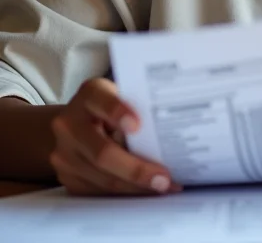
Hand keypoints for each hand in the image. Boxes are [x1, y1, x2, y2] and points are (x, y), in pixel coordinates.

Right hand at [50, 78, 180, 195]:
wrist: (71, 123)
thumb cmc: (109, 105)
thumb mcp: (121, 95)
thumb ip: (138, 106)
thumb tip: (170, 131)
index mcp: (89, 95)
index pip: (101, 101)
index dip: (117, 112)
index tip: (137, 125)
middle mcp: (69, 124)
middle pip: (102, 152)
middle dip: (136, 169)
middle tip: (163, 178)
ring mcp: (64, 154)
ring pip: (101, 177)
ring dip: (135, 187)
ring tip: (164, 187)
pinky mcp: (67, 176)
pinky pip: (97, 191)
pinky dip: (124, 193)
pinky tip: (146, 190)